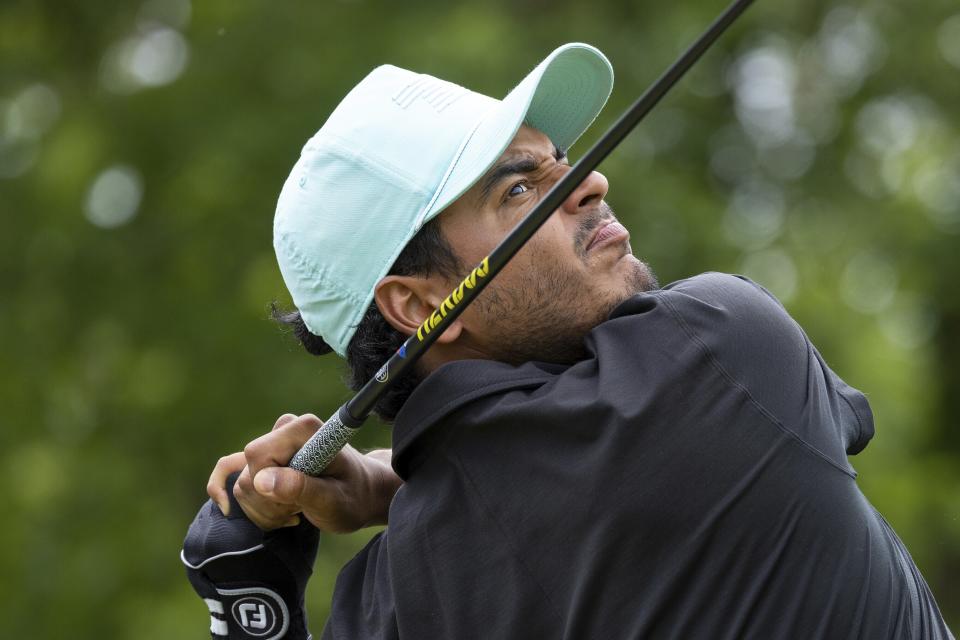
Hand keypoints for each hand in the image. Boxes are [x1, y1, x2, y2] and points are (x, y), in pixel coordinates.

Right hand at [207, 413, 401, 532]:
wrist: (361, 494)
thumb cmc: (353, 496)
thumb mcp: (334, 500)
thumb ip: (301, 488)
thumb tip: (262, 480)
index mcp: (304, 429)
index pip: (258, 455)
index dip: (268, 487)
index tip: (296, 505)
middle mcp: (284, 429)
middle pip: (247, 473)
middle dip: (268, 504)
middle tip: (299, 512)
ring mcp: (271, 443)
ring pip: (239, 483)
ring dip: (263, 509)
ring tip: (294, 512)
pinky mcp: (262, 458)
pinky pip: (227, 471)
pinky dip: (230, 495)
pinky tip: (231, 510)